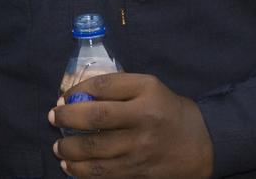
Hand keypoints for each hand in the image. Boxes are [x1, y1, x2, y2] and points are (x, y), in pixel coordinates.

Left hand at [48, 73, 212, 178]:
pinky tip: (71, 167)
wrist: (202, 143)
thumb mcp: (147, 86)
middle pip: (96, 119)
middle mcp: (143, 121)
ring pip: (97, 152)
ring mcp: (141, 150)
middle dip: (67, 119)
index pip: (103, 87)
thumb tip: (77, 93)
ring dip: (70, 150)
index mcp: (146, 93)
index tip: (62, 98)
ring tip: (59, 148)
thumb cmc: (167, 109)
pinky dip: (83, 172)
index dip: (76, 91)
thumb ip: (115, 86)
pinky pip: (105, 174)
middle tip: (53, 118)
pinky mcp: (140, 173)